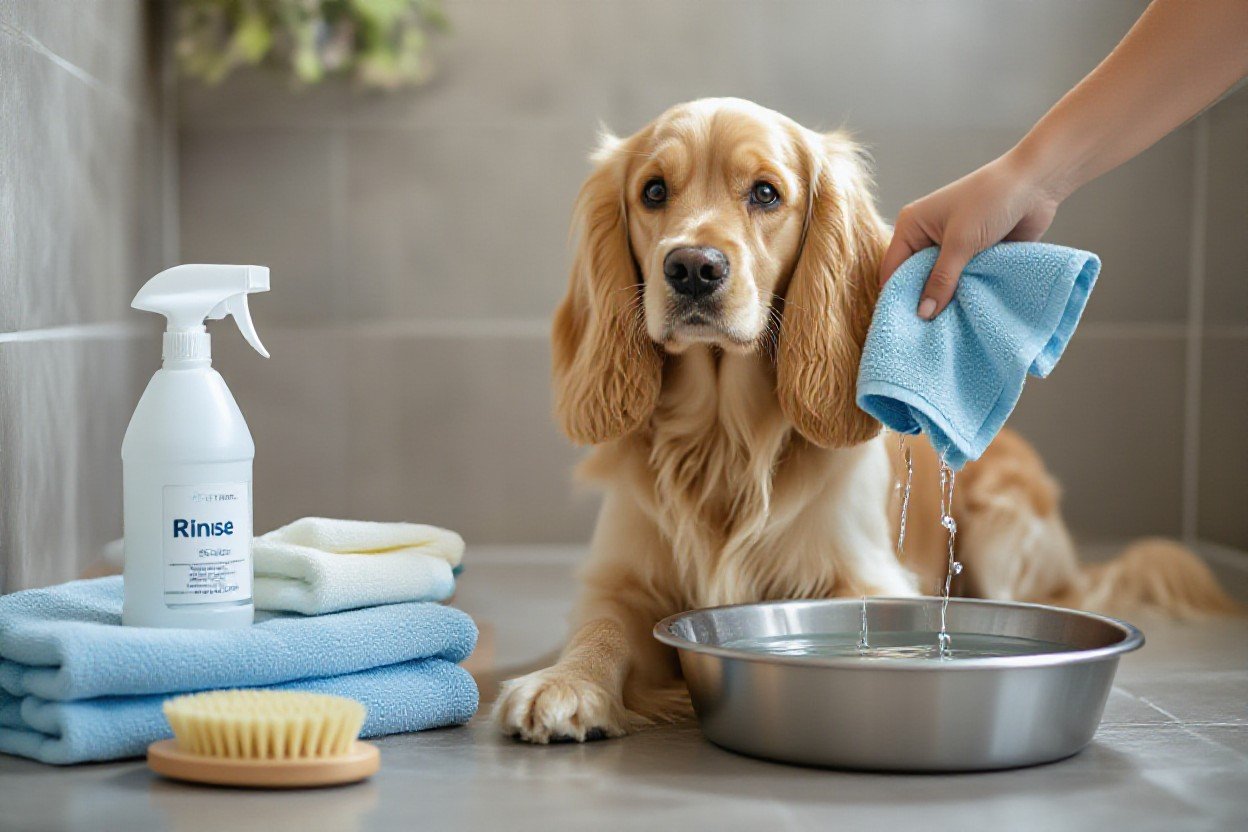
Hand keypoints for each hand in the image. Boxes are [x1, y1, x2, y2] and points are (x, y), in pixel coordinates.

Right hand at [878, 151, 1062, 318]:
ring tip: (945, 330)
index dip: (896, 296)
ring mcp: (951, 248)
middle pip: (915, 279)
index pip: (893, 269)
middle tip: (924, 334)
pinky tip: (966, 316)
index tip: (901, 327)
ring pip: (941, 283)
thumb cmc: (990, 199)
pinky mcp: (974, 256)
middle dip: (922, 302)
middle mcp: (927, 238)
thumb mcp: (961, 242)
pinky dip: (965, 295)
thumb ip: (941, 280)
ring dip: (947, 300)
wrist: (1037, 183)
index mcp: (912, 226)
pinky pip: (963, 282)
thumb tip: (923, 314)